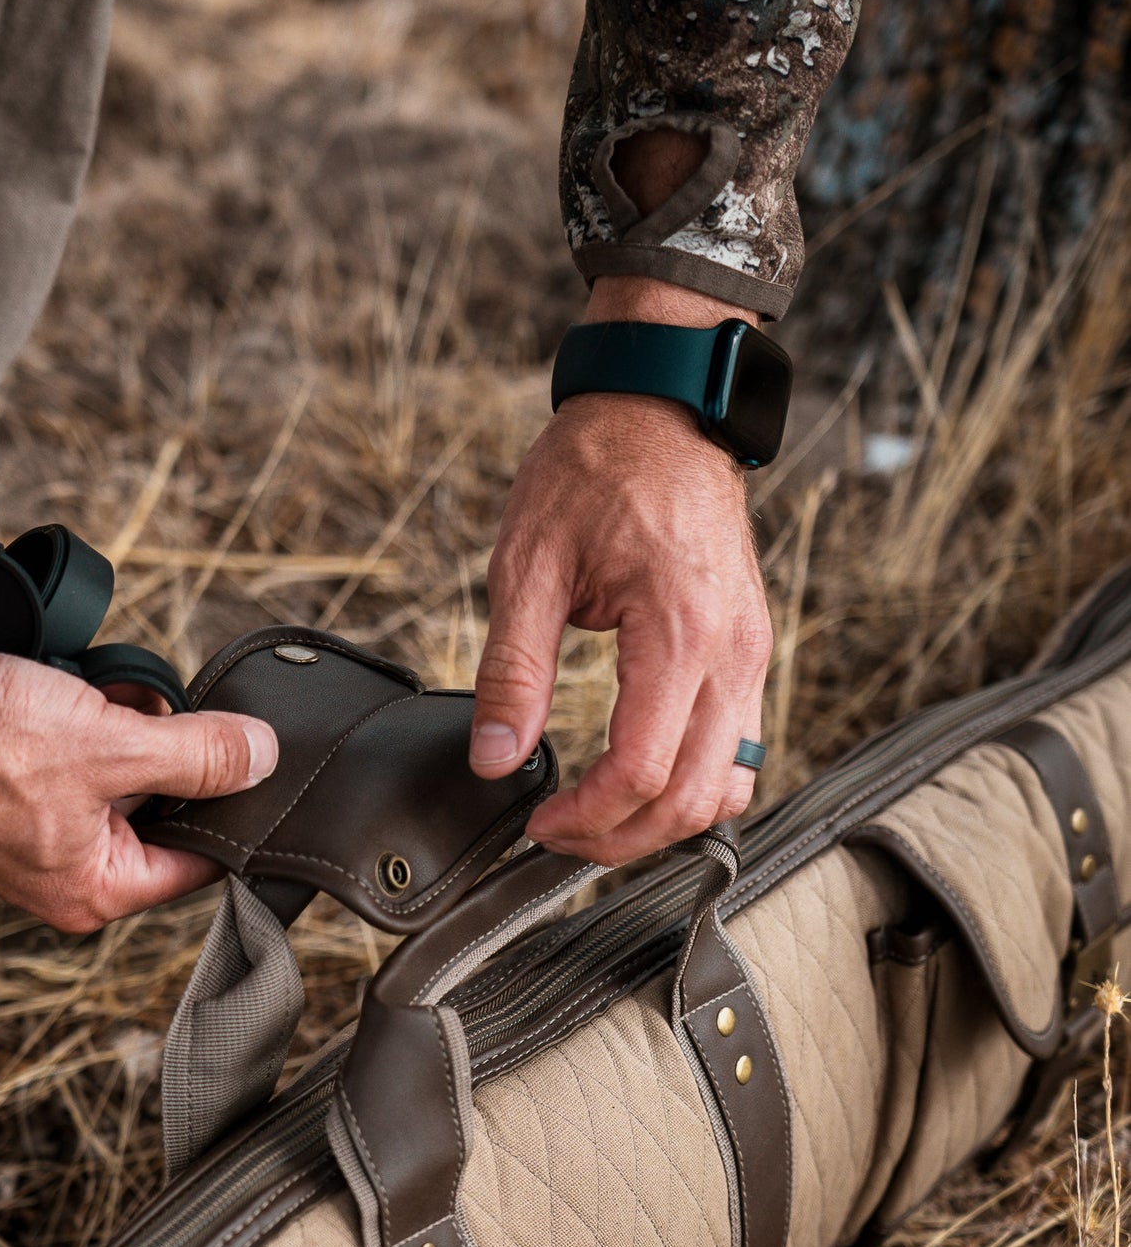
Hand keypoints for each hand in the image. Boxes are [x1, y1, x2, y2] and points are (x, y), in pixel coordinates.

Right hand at [0, 648, 276, 934]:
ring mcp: (29, 833)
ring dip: (126, 728)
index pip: (197, 863)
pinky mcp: (3, 789)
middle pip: (156, 814)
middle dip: (172, 754)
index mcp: (94, 893)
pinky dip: (83, 718)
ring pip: (113, 776)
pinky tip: (80, 686)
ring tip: (112, 696)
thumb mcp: (115, 748)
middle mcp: (61, 876)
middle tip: (177, 711)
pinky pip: (70, 755)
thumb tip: (262, 758)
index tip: (259, 768)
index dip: (232, 811)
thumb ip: (198, 756)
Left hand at [469, 278, 772, 864]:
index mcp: (678, 630)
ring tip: (597, 817)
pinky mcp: (752, 653)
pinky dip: (693, 786)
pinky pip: (739, 751)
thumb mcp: (527, 564)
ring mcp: (753, 655)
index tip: (536, 821)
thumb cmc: (596, 468)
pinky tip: (637, 778)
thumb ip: (512, 670)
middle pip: (692, 798)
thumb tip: (494, 758)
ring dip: (663, 822)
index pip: (641, 770)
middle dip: (620, 839)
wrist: (661, 408)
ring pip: (729, 786)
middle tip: (557, 834)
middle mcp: (733, 652)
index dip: (585, 818)